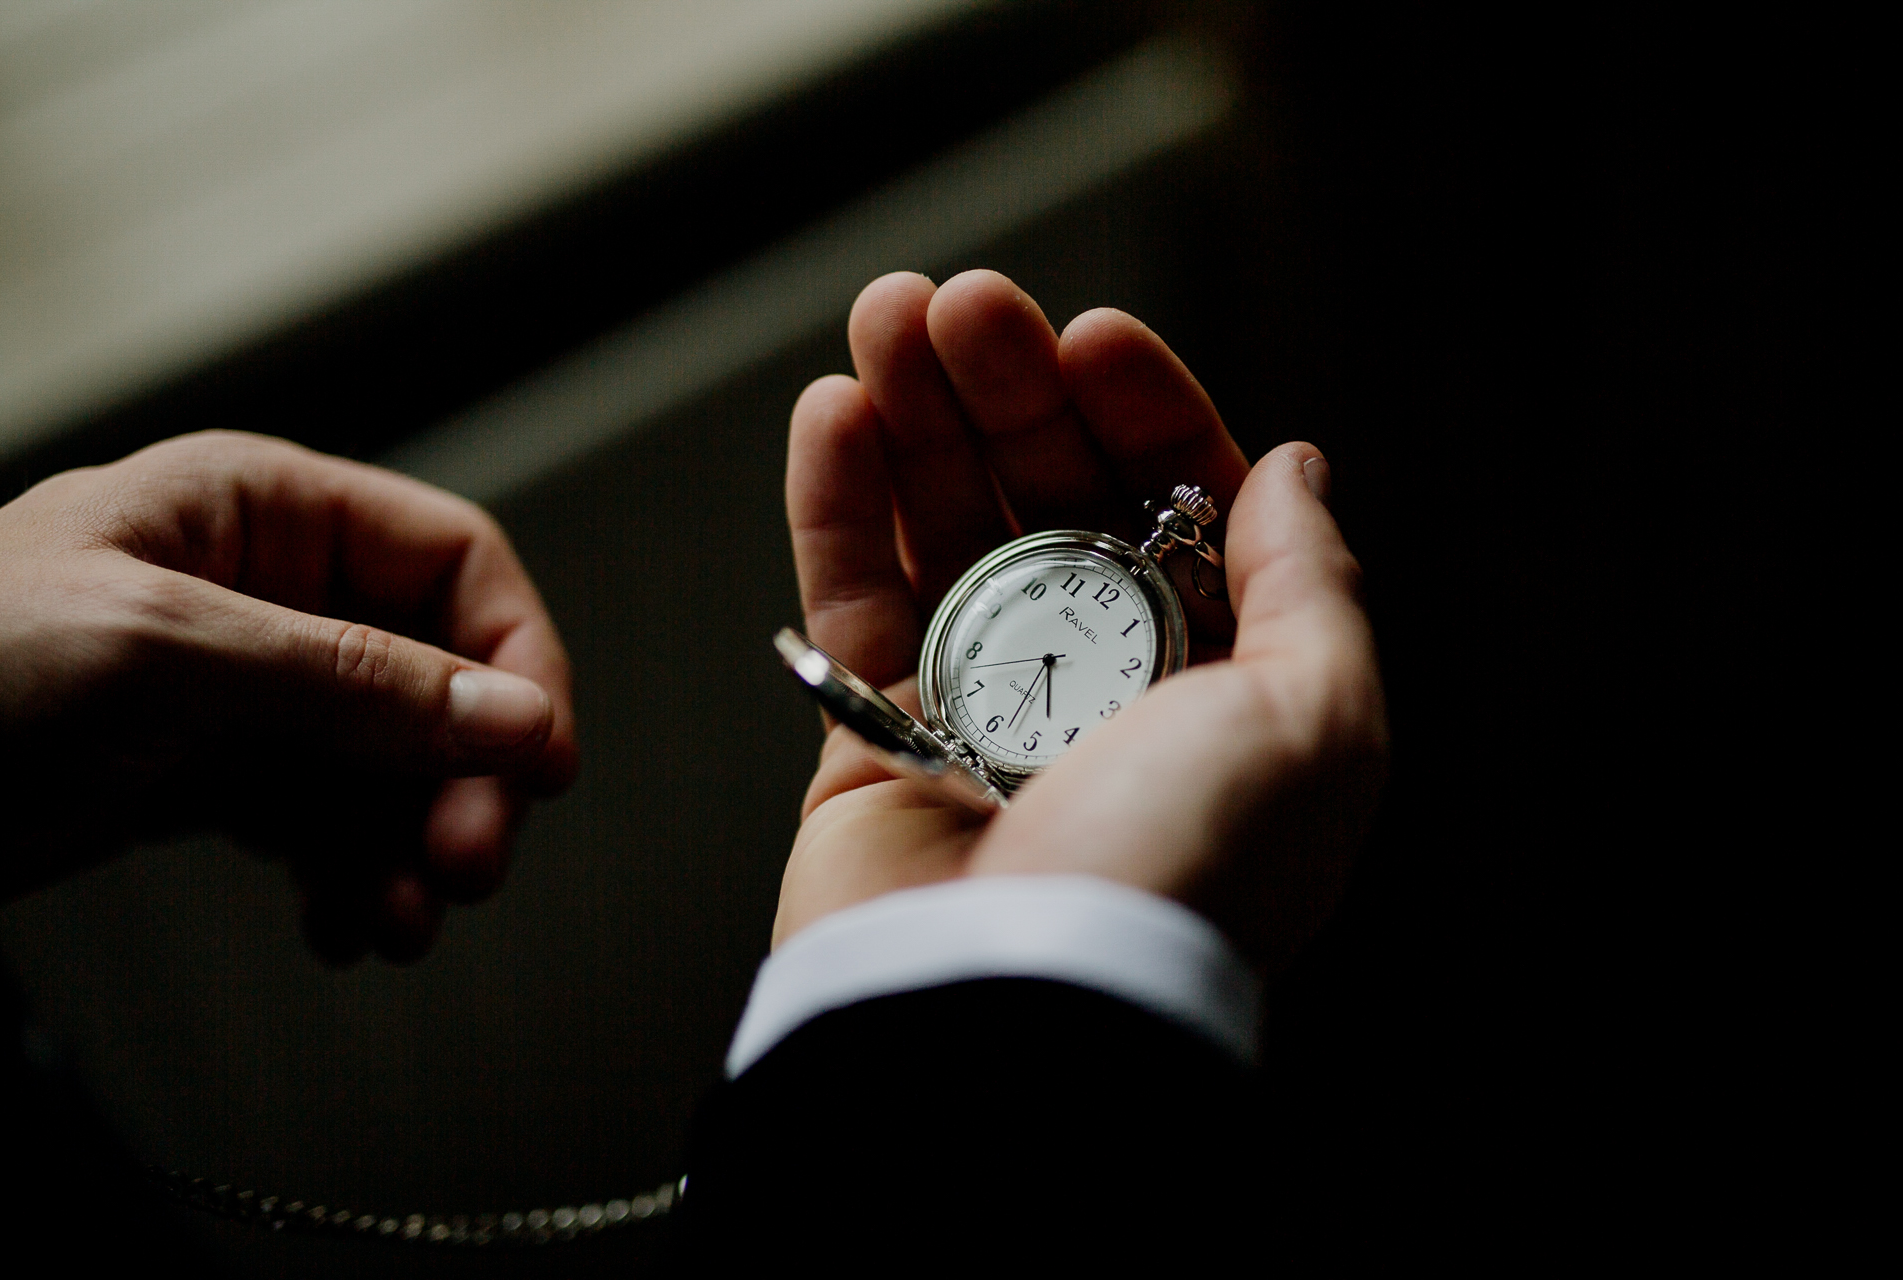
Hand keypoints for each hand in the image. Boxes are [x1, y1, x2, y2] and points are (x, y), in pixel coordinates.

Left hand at [0, 431, 577, 961]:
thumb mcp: (167, 653)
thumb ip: (355, 684)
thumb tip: (512, 715)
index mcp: (263, 512)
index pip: (453, 564)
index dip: (515, 658)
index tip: (540, 757)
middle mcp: (271, 596)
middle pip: (439, 679)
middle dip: (464, 779)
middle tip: (468, 863)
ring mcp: (244, 691)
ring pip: (393, 767)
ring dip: (415, 848)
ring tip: (401, 921)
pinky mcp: (210, 776)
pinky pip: (328, 826)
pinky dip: (354, 878)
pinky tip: (345, 925)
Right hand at [776, 271, 1385, 971]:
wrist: (1018, 1017)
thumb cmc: (1184, 874)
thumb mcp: (1315, 722)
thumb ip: (1308, 585)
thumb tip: (1295, 469)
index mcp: (1217, 683)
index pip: (1178, 511)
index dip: (1143, 414)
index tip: (1093, 337)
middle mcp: (1101, 691)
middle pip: (1050, 502)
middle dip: (1011, 393)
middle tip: (963, 301)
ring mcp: (980, 712)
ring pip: (944, 533)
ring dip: (916, 418)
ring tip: (885, 313)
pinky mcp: (869, 742)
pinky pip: (850, 602)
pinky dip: (838, 505)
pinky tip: (834, 411)